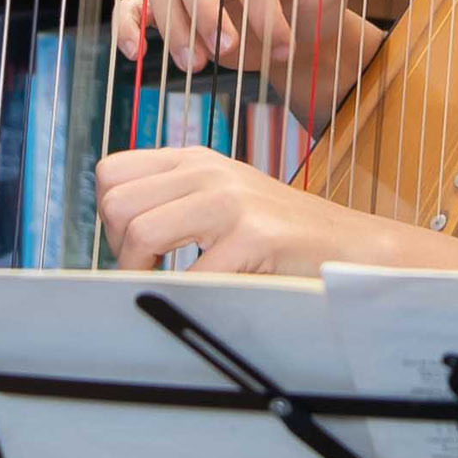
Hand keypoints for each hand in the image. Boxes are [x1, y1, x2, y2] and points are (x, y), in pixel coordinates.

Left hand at [94, 143, 409, 274]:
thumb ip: (174, 202)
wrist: (349, 245)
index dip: (108, 217)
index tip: (135, 247)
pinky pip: (190, 275)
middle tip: (148, 272)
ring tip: (167, 286)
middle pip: (117, 204)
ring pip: (142, 233)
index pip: (110, 172)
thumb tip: (115, 231)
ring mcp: (231, 199)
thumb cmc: (280, 235)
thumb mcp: (222, 201)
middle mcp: (207, 170)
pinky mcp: (255, 234)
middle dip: (120, 250)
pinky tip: (202, 299)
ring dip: (142, 274)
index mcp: (194, 159)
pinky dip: (185, 296)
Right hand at [107, 0, 378, 123]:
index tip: (285, 48)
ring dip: (174, 28)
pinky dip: (127, 26)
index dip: (265, 15)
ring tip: (196, 65)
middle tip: (228, 51)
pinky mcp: (172, 7)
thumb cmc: (316, 7)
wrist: (298, 45)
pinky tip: (135, 52)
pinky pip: (135, 7)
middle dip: (207, 15)